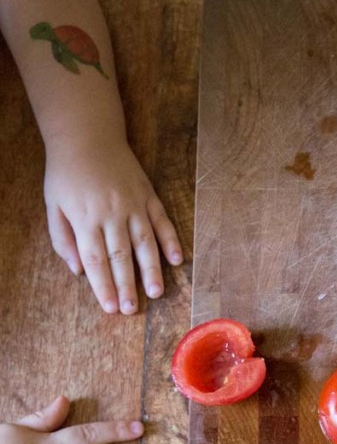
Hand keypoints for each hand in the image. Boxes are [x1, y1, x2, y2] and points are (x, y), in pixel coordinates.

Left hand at [43, 136, 183, 314]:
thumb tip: (78, 270)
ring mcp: (133, 204)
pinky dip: (171, 240)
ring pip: (144, 243)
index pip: (96, 260)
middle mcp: (111, 213)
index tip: (110, 308)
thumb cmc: (66, 173)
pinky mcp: (148, 195)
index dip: (103, 286)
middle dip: (126, 286)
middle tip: (131, 309)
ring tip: (156, 293)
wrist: (87, 134)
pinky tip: (176, 260)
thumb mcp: (53, 205)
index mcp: (86, 218)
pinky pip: (162, 221)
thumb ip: (62, 239)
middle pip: (120, 256)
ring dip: (151, 270)